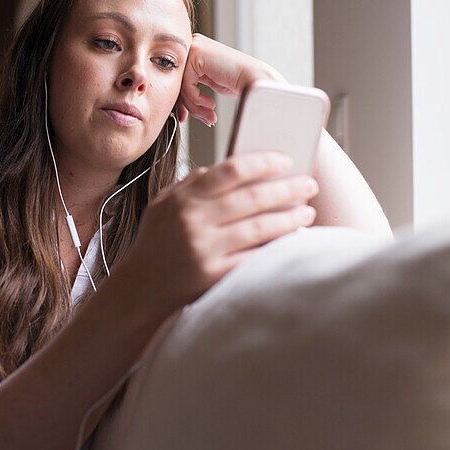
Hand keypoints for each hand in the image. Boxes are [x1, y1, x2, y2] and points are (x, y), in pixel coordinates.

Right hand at [115, 150, 317, 318]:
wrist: (139, 289)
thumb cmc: (156, 243)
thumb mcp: (164, 204)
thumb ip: (193, 184)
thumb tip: (232, 167)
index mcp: (183, 199)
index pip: (230, 170)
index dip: (262, 162)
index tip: (286, 160)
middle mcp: (193, 222)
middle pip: (251, 198)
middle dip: (287, 189)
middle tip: (309, 185)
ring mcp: (203, 251)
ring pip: (259, 229)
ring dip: (290, 219)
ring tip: (307, 212)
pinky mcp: (212, 277)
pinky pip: (254, 260)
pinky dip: (277, 250)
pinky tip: (292, 242)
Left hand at [177, 34, 284, 125]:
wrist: (258, 82)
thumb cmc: (240, 82)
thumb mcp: (210, 80)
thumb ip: (192, 84)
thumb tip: (175, 100)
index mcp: (196, 49)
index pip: (178, 78)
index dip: (182, 101)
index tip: (186, 117)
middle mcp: (194, 44)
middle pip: (177, 81)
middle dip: (189, 105)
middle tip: (203, 119)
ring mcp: (194, 47)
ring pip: (180, 85)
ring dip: (195, 107)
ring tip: (209, 116)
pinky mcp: (196, 56)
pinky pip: (186, 86)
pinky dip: (197, 100)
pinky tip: (211, 105)